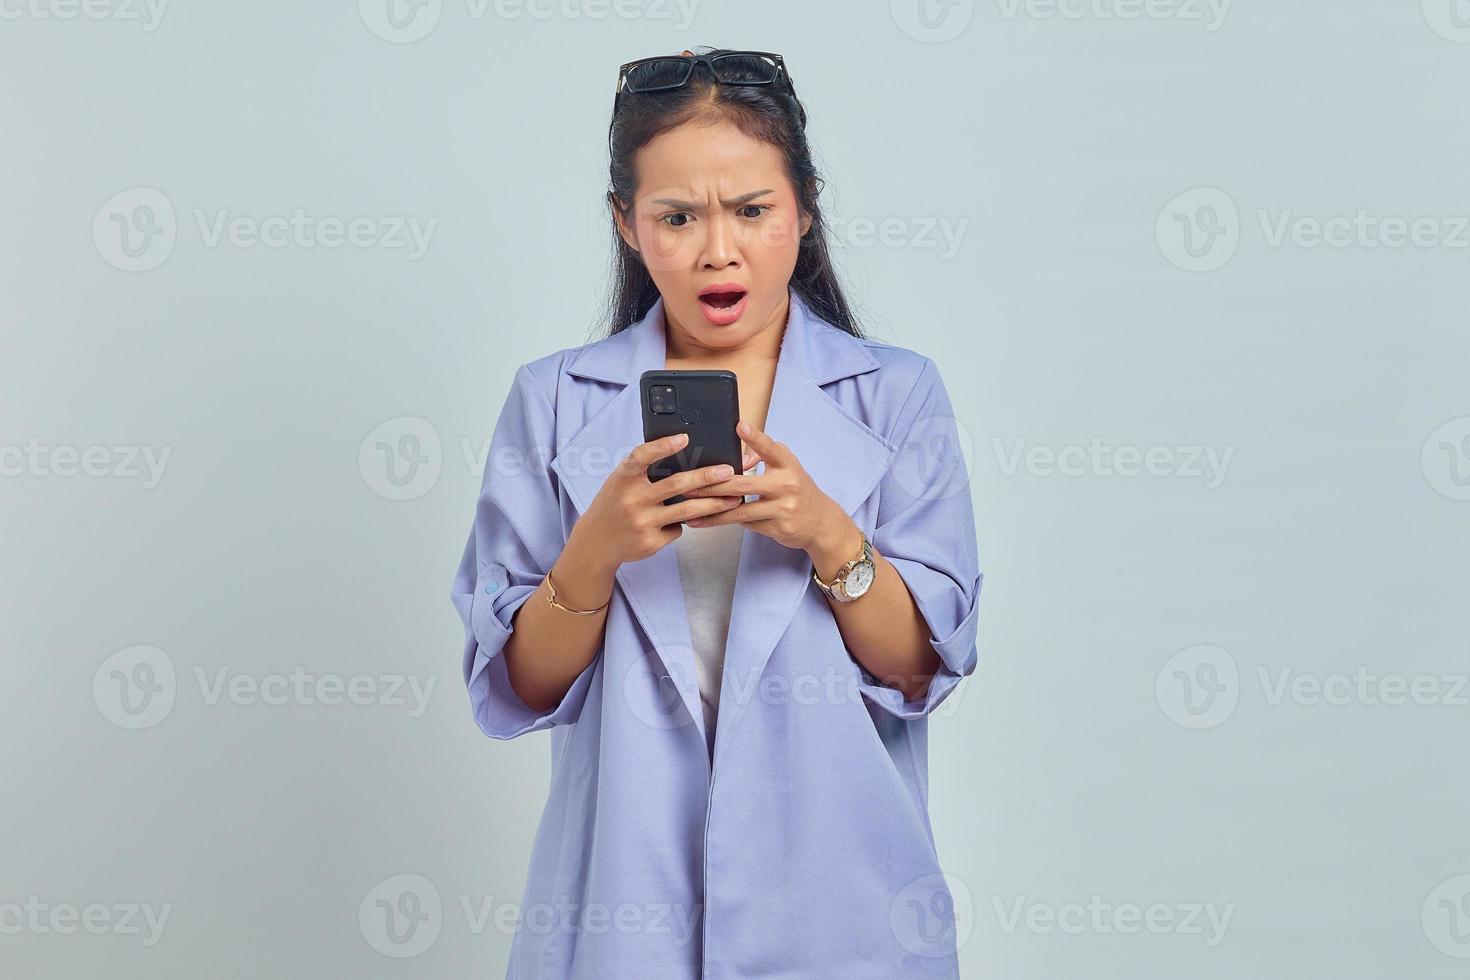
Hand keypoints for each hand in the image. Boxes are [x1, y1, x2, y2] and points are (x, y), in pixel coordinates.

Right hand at [569, 431, 745, 569]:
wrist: (596, 542)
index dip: (662, 446)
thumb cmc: (614, 504)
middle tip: (729, 471)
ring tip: (734, 498)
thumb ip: (644, 470)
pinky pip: (678, 528)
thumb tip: (684, 452)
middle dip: (707, 477)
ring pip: (686, 510)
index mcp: (623, 479)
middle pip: (676, 484)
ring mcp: (642, 523)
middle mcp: (632, 499)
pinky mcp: (651, 542)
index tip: (684, 437)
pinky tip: (688, 520)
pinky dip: (685, 522)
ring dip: (714, 504)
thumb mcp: (620, 482)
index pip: (641, 457)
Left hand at [680, 421, 848, 555]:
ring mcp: (783, 508)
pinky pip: (747, 524)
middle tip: (690, 486)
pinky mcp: (778, 527)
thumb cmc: (797, 489)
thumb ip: (765, 456)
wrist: (820, 522)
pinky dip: (727, 521)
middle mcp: (787, 485)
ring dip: (714, 512)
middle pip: (743, 484)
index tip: (739, 426)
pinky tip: (708, 522)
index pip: (770, 448)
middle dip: (713, 486)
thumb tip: (740, 450)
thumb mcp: (787, 467)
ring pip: (741, 510)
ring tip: (692, 512)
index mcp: (788, 465)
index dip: (755, 437)